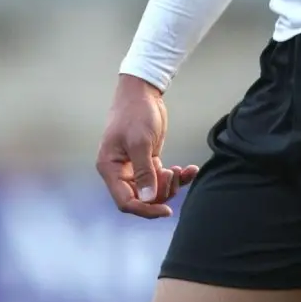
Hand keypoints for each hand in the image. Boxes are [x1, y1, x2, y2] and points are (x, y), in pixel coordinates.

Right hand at [96, 74, 198, 218]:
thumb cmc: (136, 113)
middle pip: (141, 198)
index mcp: (110, 169)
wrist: (143, 90)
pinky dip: (177, 175)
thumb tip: (148, 199)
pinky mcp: (148, 160)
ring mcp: (135, 166)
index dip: (145, 209)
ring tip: (181, 169)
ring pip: (154, 189)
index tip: (166, 210)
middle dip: (161, 192)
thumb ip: (144, 172)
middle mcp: (120, 171)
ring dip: (171, 184)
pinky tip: (190, 169)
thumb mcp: (140, 142)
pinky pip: (162, 176)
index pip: (126, 201)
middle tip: (174, 174)